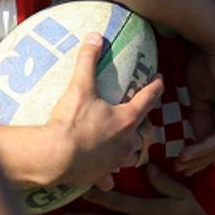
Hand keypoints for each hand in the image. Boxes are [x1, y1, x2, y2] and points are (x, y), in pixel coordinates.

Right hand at [47, 33, 162, 190]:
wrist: (54, 156)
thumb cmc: (71, 121)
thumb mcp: (79, 87)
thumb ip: (88, 60)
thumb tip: (94, 36)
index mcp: (126, 119)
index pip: (147, 99)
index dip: (155, 87)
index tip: (160, 80)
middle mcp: (126, 142)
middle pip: (143, 132)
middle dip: (144, 125)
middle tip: (140, 117)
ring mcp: (114, 161)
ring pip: (131, 156)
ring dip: (130, 150)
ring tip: (126, 145)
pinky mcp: (99, 176)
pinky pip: (108, 178)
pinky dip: (108, 177)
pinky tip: (106, 178)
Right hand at [173, 42, 214, 174]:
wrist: (212, 40)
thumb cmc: (204, 62)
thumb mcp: (198, 98)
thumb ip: (199, 119)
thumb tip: (196, 140)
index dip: (198, 153)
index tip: (180, 162)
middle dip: (199, 159)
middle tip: (180, 168)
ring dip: (204, 154)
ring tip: (184, 161)